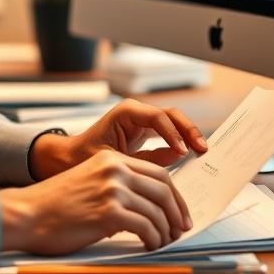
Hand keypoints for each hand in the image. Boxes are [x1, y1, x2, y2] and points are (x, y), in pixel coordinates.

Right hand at [0, 149, 191, 253]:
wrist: (27, 214)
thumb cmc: (54, 204)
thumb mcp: (89, 181)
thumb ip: (116, 184)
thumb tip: (147, 203)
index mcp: (111, 159)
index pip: (158, 173)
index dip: (174, 195)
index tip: (179, 211)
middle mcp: (115, 170)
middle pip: (164, 189)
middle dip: (176, 212)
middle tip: (179, 229)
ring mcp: (113, 190)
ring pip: (158, 211)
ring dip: (165, 230)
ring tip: (162, 242)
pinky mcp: (109, 213)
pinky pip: (146, 228)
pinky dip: (153, 239)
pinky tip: (148, 245)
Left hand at [28, 99, 207, 179]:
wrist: (70, 159)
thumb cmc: (85, 157)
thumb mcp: (115, 160)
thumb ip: (145, 160)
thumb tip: (176, 157)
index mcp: (126, 113)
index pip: (157, 117)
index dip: (172, 133)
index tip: (182, 152)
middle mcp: (137, 114)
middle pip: (171, 115)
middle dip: (188, 130)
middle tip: (202, 148)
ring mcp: (143, 122)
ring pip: (174, 123)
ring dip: (189, 136)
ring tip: (202, 152)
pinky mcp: (147, 134)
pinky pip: (169, 135)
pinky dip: (181, 144)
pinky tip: (191, 157)